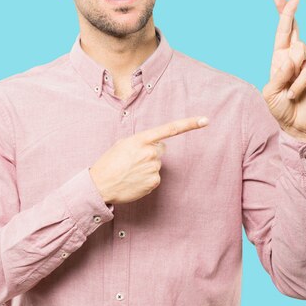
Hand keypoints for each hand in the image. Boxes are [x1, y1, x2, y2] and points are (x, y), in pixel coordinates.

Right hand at [89, 116, 208, 204]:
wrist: (100, 185)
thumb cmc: (109, 163)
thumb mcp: (123, 144)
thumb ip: (141, 141)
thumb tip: (155, 146)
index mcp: (141, 139)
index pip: (170, 129)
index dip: (189, 124)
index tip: (205, 120)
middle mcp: (150, 153)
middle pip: (160, 149)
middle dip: (150, 152)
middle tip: (133, 160)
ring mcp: (153, 168)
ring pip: (157, 164)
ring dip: (147, 166)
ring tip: (130, 171)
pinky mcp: (154, 182)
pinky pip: (155, 177)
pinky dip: (146, 178)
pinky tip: (134, 179)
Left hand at [262, 0, 305, 139]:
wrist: (294, 126)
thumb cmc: (279, 109)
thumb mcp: (271, 92)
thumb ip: (279, 74)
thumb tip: (293, 56)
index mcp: (280, 59)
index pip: (282, 33)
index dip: (283, 15)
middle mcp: (294, 59)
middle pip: (295, 31)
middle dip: (290, 13)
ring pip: (300, 51)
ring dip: (290, 71)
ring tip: (288, 91)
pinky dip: (297, 84)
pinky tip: (294, 95)